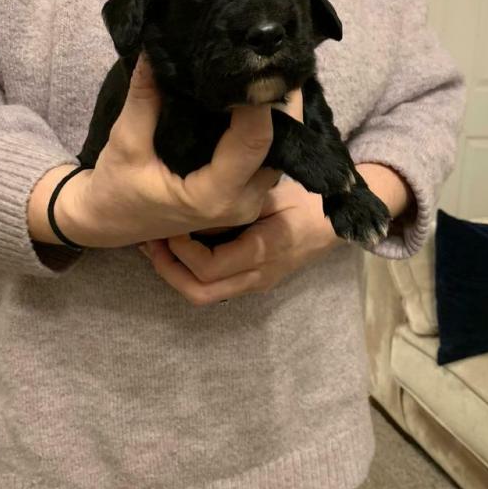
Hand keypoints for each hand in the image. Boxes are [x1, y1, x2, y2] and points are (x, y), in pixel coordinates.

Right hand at [28, 55, 300, 247]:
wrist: (110, 224)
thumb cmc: (114, 192)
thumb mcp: (124, 143)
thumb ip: (144, 98)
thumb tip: (155, 49)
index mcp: (213, 198)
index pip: (253, 142)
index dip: (258, 102)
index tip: (254, 64)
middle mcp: (240, 205)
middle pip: (277, 148)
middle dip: (278, 105)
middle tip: (270, 59)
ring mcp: (247, 205)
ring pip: (278, 155)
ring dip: (276, 118)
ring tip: (265, 73)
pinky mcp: (245, 198)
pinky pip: (266, 161)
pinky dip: (265, 132)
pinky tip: (257, 101)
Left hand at [140, 179, 343, 305]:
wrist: (336, 221)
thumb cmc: (307, 201)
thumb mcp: (272, 194)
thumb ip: (237, 203)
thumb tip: (196, 204)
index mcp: (264, 252)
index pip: (211, 267)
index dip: (183, 250)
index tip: (172, 223)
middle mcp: (257, 276)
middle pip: (200, 293)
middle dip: (168, 270)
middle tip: (151, 242)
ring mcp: (255, 282)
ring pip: (204, 295)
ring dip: (175, 273)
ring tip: (157, 246)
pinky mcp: (252, 280)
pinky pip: (214, 286)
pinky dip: (189, 271)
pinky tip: (177, 248)